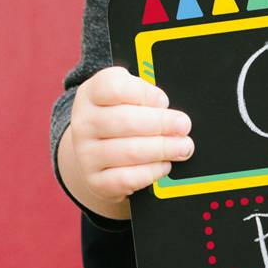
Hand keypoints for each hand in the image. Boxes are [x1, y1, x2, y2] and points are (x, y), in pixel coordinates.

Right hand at [66, 66, 193, 207]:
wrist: (99, 155)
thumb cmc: (123, 118)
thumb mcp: (129, 97)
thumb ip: (147, 96)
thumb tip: (171, 111)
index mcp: (92, 93)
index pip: (114, 87)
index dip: (145, 93)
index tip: (163, 101)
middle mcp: (83, 122)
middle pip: (125, 120)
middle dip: (162, 123)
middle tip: (184, 126)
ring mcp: (86, 154)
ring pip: (130, 151)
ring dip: (163, 149)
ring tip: (183, 146)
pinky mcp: (95, 180)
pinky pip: (127, 178)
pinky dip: (151, 172)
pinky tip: (164, 165)